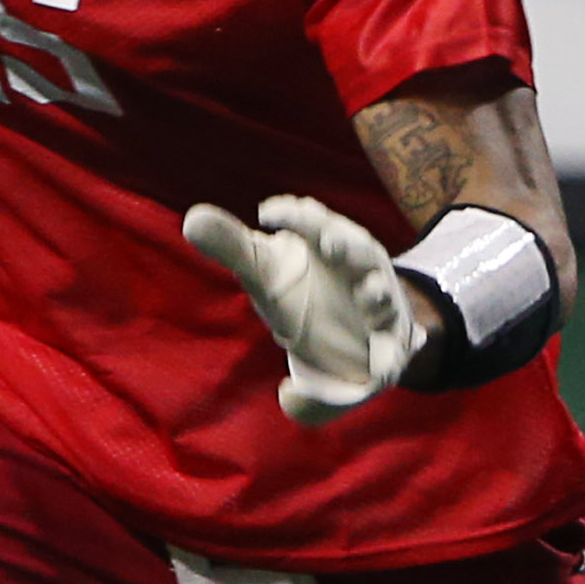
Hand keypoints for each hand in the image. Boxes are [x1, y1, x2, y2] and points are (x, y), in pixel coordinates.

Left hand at [181, 194, 425, 423]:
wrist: (360, 341)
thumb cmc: (306, 296)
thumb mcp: (267, 272)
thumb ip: (232, 245)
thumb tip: (191, 218)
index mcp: (327, 244)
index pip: (313, 221)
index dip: (295, 215)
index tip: (265, 214)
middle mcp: (359, 268)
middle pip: (357, 248)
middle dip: (344, 242)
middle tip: (327, 239)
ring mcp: (381, 304)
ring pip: (382, 293)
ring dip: (377, 293)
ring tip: (368, 296)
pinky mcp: (393, 343)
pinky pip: (392, 352)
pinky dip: (389, 357)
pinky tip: (383, 368)